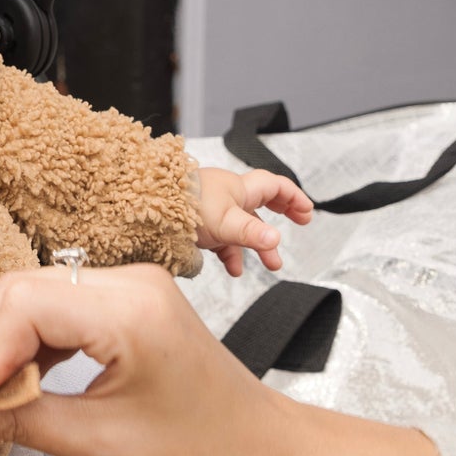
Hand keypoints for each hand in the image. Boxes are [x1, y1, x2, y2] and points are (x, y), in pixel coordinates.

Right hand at [0, 265, 441, 455]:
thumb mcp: (100, 445)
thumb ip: (18, 420)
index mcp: (132, 311)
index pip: (23, 308)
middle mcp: (131, 283)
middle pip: (19, 293)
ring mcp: (131, 289)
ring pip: (32, 299)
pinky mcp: (127, 306)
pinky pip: (57, 311)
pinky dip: (22, 346)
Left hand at [193, 164, 312, 276]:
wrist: (148, 207)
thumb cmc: (185, 206)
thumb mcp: (225, 222)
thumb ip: (251, 233)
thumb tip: (276, 240)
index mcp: (239, 188)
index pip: (275, 186)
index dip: (294, 197)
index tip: (307, 212)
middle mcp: (227, 196)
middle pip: (262, 203)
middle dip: (282, 215)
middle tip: (299, 224)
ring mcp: (213, 210)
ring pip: (243, 227)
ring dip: (258, 245)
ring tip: (272, 265)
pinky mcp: (199, 225)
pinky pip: (222, 240)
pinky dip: (231, 254)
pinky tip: (234, 269)